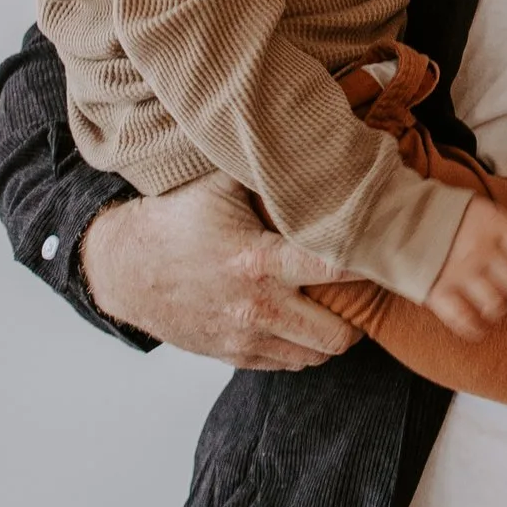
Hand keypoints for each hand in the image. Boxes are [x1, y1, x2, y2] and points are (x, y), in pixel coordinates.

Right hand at [78, 176, 359, 368]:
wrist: (124, 267)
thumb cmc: (175, 219)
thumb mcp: (219, 184)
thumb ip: (269, 170)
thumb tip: (317, 142)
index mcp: (256, 260)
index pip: (335, 267)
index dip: (368, 260)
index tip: (382, 250)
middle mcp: (255, 307)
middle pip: (338, 334)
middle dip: (358, 312)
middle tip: (361, 288)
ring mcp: (244, 338)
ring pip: (317, 355)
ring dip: (332, 332)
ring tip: (334, 302)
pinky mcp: (233, 355)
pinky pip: (289, 364)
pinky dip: (303, 345)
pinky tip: (302, 316)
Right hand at [422, 194, 506, 341]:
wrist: (388, 215)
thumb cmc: (433, 213)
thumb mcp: (468, 205)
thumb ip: (493, 225)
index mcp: (490, 222)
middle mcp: (480, 249)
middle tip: (501, 283)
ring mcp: (460, 273)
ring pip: (496, 304)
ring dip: (495, 307)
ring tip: (487, 303)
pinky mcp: (439, 293)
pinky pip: (466, 320)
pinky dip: (473, 328)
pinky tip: (475, 328)